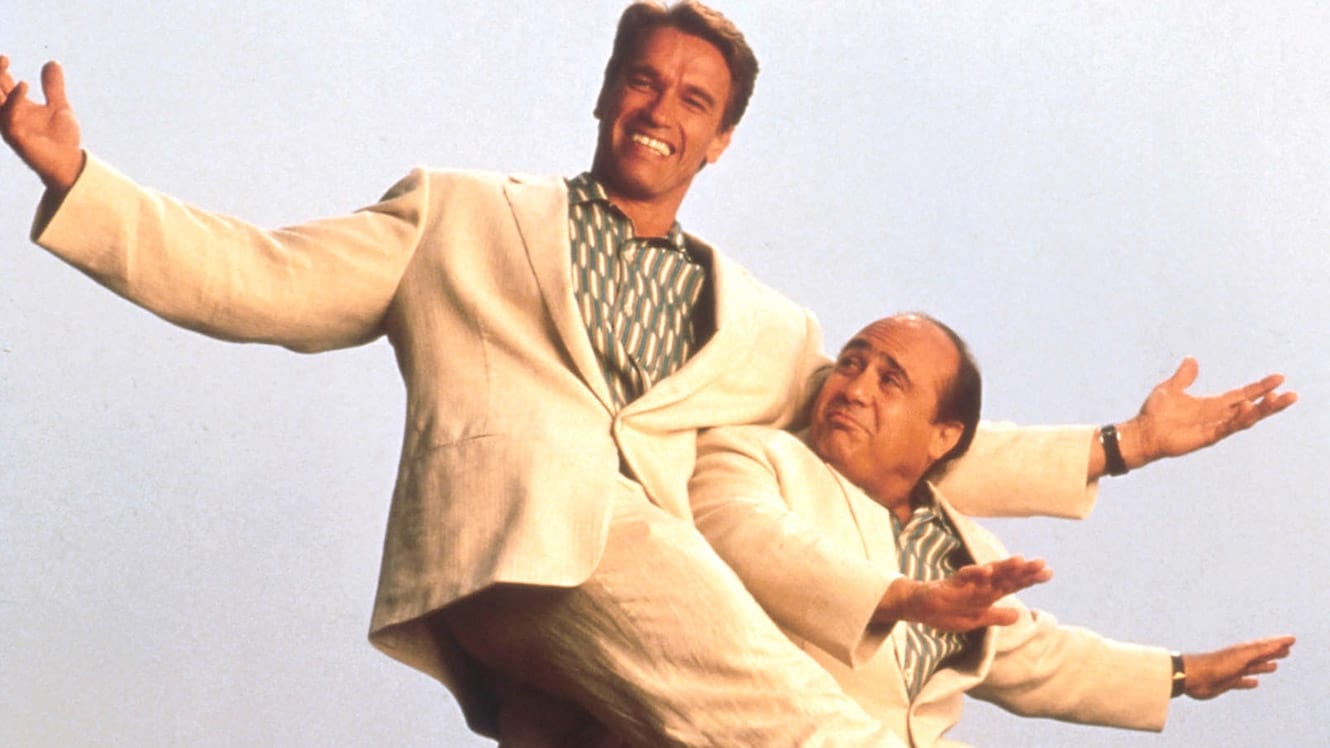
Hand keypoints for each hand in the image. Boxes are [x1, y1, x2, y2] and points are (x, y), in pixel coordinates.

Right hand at [0, 56, 83, 190]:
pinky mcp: (16, 137)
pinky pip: (9, 117)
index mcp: (17, 105)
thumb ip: (53, 87)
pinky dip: (14, 100)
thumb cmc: (61, 139)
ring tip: (4, 62)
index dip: (0, 68)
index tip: (4, 55)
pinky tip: (24, 86)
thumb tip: (52, 62)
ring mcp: (10, 125)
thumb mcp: (59, 107)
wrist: (70, 164)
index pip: (2, 83)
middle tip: (2, 57)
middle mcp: (9, 114)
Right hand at [874, 556, 1051, 631]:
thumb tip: (1018, 615)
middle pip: (1005, 576)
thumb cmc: (947, 611)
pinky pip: (964, 577)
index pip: (1013, 584)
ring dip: (1003, 567)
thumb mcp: (975, 620)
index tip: (1049, 572)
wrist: (918, 607)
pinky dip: (975, 573)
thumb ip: (995, 617)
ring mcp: (966, 584)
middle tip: (1042, 563)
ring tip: (1020, 561)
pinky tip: (987, 569)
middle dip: (1023, 570)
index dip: (1030, 578)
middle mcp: (980, 585)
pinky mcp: (951, 584)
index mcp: (987, 594)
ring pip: (988, 573)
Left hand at [1118, 357, 1296, 469]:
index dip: (1260, 387)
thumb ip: (1184, 376)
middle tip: (1291, 395)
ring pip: (1244, 420)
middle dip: (1271, 403)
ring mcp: (1214, 427)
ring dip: (1261, 411)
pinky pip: (1226, 427)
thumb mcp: (1171, 388)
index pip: (1242, 394)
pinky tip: (1248, 408)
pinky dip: (1238, 419)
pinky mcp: (1206, 437)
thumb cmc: (1154, 413)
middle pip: (1251, 408)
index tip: (1279, 378)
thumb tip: (1192, 359)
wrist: (1141, 431)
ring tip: (1277, 400)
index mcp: (1212, 404)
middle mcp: (1217, 416)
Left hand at [1182, 635, 1294, 699]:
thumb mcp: (1241, 657)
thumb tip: (1278, 644)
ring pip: (1252, 668)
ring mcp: (1232, 670)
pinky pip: (1241, 682)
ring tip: (1275, 666)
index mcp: (1242, 651)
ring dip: (1264, 666)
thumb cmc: (1215, 664)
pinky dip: (1249, 682)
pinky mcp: (1225, 683)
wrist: (1191, 676)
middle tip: (1287, 650)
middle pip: (1260, 655)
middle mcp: (1238, 659)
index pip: (1265, 645)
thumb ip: (1259, 651)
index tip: (1291, 639)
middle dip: (1274, 652)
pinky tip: (1255, 683)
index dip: (1278, 642)